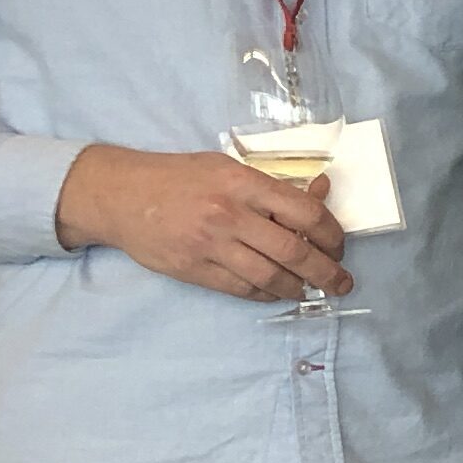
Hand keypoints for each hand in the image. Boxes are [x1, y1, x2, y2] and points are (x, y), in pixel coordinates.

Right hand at [54, 143, 348, 301]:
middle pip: (293, 251)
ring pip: (270, 276)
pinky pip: (242, 289)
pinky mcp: (194, 269)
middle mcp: (228, 214)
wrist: (120, 195)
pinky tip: (277, 290)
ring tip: (310, 289)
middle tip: (341, 282)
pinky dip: (267, 293)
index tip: (339, 245)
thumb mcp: (226, 168)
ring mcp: (210, 245)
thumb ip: (273, 185)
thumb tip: (322, 193)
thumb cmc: (179, 178)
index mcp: (242, 183)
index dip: (332, 233)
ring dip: (298, 287)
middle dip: (326, 272)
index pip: (304, 212)